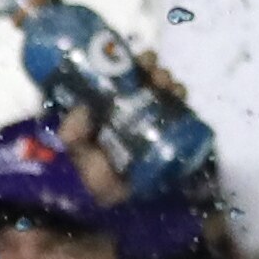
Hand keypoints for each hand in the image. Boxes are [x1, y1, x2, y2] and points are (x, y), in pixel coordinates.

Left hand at [53, 46, 189, 209]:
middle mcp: (133, 112)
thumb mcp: (76, 149)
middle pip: (147, 85)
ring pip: (166, 98)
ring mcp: (154, 125)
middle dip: (154, 73)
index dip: (131, 65)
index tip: (139, 56)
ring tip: (169, 83)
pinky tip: (181, 97)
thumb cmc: (90, 173)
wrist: (111, 202)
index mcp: (109, 108)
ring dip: (169, 86)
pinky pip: (182, 119)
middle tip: (155, 70)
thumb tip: (82, 110)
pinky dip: (183, 106)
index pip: (122, 79)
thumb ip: (75, 133)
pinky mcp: (172, 141)